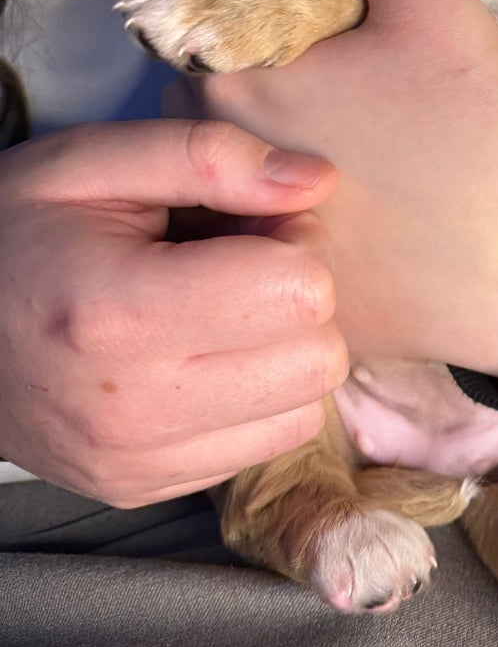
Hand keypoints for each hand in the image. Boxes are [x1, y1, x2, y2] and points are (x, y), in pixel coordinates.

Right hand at [0, 120, 349, 505]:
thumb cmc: (18, 232)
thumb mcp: (95, 162)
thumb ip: (211, 157)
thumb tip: (316, 181)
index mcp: (118, 312)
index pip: (301, 289)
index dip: (294, 238)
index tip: (248, 223)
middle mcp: (133, 408)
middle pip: (318, 356)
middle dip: (299, 296)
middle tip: (240, 264)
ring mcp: (138, 462)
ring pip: (307, 408)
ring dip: (285, 350)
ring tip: (220, 311)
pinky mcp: (145, 488)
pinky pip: (268, 444)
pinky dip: (258, 396)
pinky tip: (203, 356)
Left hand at [179, 0, 497, 377]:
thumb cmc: (486, 129)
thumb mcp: (434, 7)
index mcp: (241, 91)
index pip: (198, 41)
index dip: (252, 32)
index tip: (316, 47)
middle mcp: (222, 179)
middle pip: (199, 121)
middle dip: (242, 99)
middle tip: (330, 102)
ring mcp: (254, 253)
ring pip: (224, 196)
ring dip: (256, 172)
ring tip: (344, 170)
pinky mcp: (289, 306)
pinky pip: (266, 260)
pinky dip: (290, 238)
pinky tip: (362, 233)